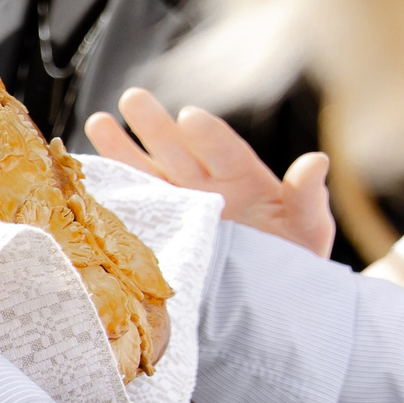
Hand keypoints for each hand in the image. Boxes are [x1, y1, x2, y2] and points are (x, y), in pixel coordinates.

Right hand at [86, 88, 334, 257]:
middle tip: (132, 98)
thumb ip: (307, 198)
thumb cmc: (294, 259)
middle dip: (154, 127)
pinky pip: (135, 212)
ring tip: (97, 122)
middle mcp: (207, 189)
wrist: (271, 304)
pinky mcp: (162, 235)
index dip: (208, 136)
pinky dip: (111, 195)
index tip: (189, 117)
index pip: (226, 153)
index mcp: (245, 182)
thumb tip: (316, 162)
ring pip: (150, 176)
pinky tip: (88, 176)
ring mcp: (181, 211)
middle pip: (179, 153)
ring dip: (123, 151)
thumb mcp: (308, 229)